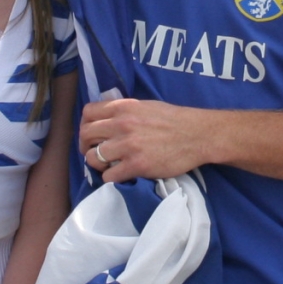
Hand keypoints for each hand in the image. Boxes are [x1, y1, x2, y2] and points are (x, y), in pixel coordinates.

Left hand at [79, 98, 211, 182]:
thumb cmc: (174, 120)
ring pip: (93, 157)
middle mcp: (122, 124)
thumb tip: (106, 120)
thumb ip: (124, 111)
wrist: (197, 135)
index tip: (91, 134)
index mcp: (123, 107)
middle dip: (86, 146)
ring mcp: (128, 146)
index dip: (85, 124)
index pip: (88, 113)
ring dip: (97, 163)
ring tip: (107, 165)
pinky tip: (120, 174)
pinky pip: (109, 176)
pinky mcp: (136, 165)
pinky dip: (110, 178)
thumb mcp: (145, 106)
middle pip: (86, 135)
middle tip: (94, 153)